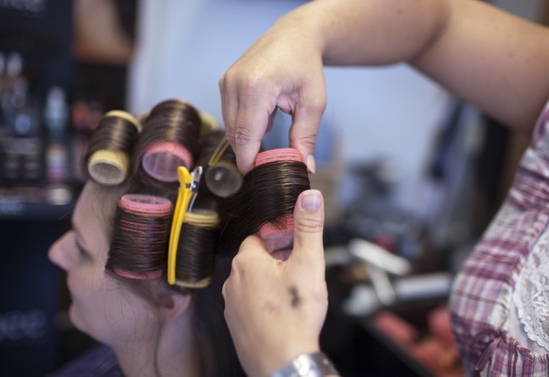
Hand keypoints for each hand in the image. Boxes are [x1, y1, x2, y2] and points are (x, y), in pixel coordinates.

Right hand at [219, 16, 325, 173]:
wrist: (294, 36)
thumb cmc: (305, 66)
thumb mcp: (313, 103)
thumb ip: (305, 137)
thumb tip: (304, 166)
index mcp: (256, 88)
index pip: (245, 136)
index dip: (249, 160)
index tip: (257, 176)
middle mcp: (235, 84)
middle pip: (235, 135)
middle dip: (250, 152)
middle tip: (270, 161)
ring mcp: (226, 82)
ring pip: (231, 127)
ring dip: (249, 136)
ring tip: (274, 121)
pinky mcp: (224, 82)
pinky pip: (231, 115)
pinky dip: (246, 123)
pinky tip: (264, 112)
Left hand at [223, 190, 327, 375]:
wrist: (284, 363)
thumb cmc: (294, 316)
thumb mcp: (308, 265)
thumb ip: (308, 228)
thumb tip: (309, 196)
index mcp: (247, 261)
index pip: (259, 236)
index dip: (279, 238)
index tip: (296, 246)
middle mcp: (232, 280)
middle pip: (256, 258)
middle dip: (277, 259)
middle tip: (300, 270)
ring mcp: (231, 305)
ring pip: (252, 282)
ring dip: (270, 281)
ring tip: (293, 292)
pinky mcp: (236, 325)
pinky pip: (249, 303)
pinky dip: (264, 302)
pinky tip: (282, 311)